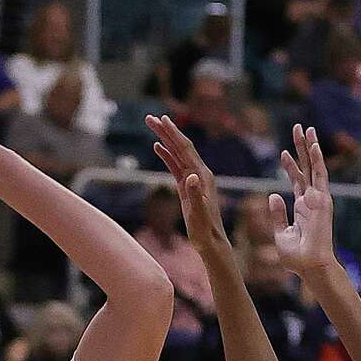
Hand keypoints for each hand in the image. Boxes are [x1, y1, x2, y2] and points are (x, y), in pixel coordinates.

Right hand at [148, 114, 230, 256]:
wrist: (211, 243)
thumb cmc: (205, 231)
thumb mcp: (198, 213)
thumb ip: (195, 194)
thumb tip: (190, 177)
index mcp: (202, 176)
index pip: (186, 149)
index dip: (174, 134)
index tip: (162, 119)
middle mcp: (199, 173)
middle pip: (180, 147)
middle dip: (166, 131)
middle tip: (150, 118)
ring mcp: (194, 179)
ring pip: (177, 154)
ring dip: (165, 140)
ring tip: (151, 126)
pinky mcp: (187, 187)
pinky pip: (176, 166)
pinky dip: (167, 155)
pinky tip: (158, 148)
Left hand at [273, 124, 336, 276]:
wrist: (309, 266)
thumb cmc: (297, 257)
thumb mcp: (281, 233)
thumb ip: (278, 214)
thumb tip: (273, 195)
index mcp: (302, 208)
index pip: (296, 181)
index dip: (290, 166)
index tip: (284, 152)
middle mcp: (311, 200)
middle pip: (306, 168)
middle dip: (302, 148)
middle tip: (299, 128)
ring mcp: (318, 199)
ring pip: (314, 167)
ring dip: (310, 147)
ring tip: (307, 128)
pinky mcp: (322, 200)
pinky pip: (319, 176)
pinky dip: (317, 160)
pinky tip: (314, 145)